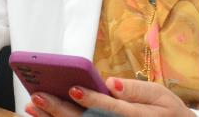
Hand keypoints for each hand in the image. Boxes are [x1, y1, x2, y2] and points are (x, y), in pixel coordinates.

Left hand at [25, 77, 196, 116]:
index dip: (92, 99)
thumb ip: (138, 91)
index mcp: (137, 116)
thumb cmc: (165, 111)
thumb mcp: (160, 96)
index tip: (74, 88)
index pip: (112, 109)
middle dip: (61, 110)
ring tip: (33, 105)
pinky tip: (41, 115)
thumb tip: (112, 84)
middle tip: (39, 96)